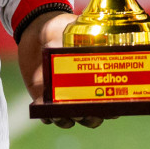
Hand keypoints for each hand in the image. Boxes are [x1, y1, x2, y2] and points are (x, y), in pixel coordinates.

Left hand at [17, 11, 101, 128]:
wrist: (36, 28)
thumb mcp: (72, 32)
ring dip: (68, 120)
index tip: (112, 109)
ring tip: (62, 115)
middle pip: (92, 116)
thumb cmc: (61, 29)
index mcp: (95, 76)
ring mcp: (63, 96)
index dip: (113, 107)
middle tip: (84, 111)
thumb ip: (74, 44)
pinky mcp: (44, 98)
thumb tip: (84, 55)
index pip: (110, 99)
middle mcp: (82, 90)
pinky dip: (48, 117)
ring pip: (71, 118)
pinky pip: (48, 115)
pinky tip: (47, 114)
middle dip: (90, 118)